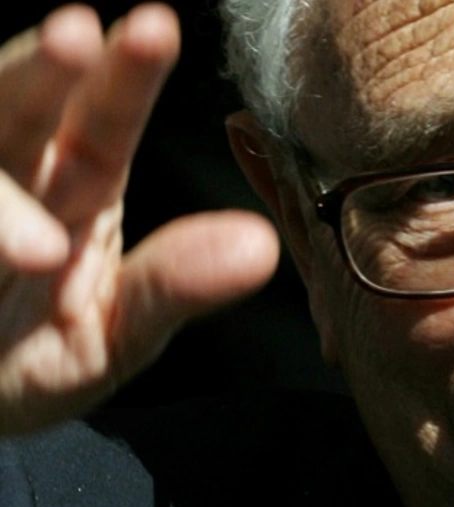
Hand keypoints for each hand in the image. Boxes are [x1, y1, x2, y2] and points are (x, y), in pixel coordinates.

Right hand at [0, 4, 279, 433]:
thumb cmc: (38, 359)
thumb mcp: (115, 335)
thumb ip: (173, 288)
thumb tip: (260, 247)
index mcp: (77, 189)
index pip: (104, 123)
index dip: (126, 78)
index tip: (154, 30)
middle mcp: (16, 175)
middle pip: (21, 105)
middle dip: (46, 69)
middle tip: (77, 35)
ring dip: (0, 106)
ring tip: (39, 127)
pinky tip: (11, 230)